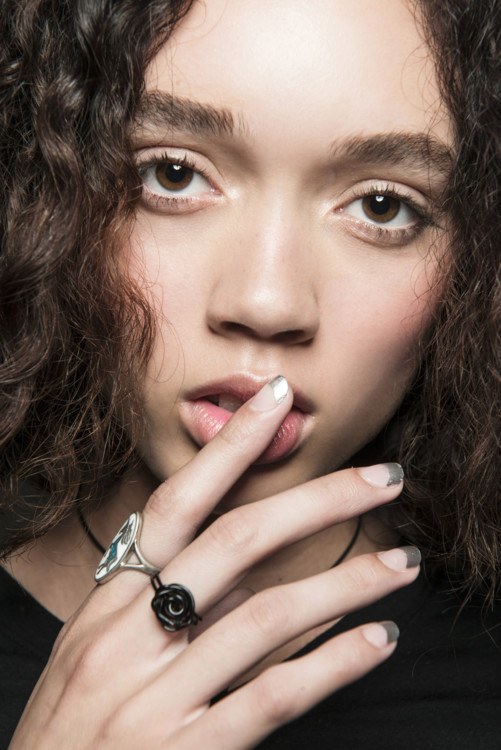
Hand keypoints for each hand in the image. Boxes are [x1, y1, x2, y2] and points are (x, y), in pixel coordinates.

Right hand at [10, 378, 418, 748]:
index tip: (277, 401)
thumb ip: (163, 602)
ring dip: (346, 582)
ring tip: (400, 563)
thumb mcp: (96, 651)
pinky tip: (376, 640)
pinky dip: (334, 665)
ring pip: (267, 616)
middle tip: (384, 478)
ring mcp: (157, 697)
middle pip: (236, 543)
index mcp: (108, 604)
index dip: (230, 448)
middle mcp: (130, 638)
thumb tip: (238, 566)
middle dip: (317, 500)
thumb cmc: (70, 728)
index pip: (176, 504)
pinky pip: (274, 697)